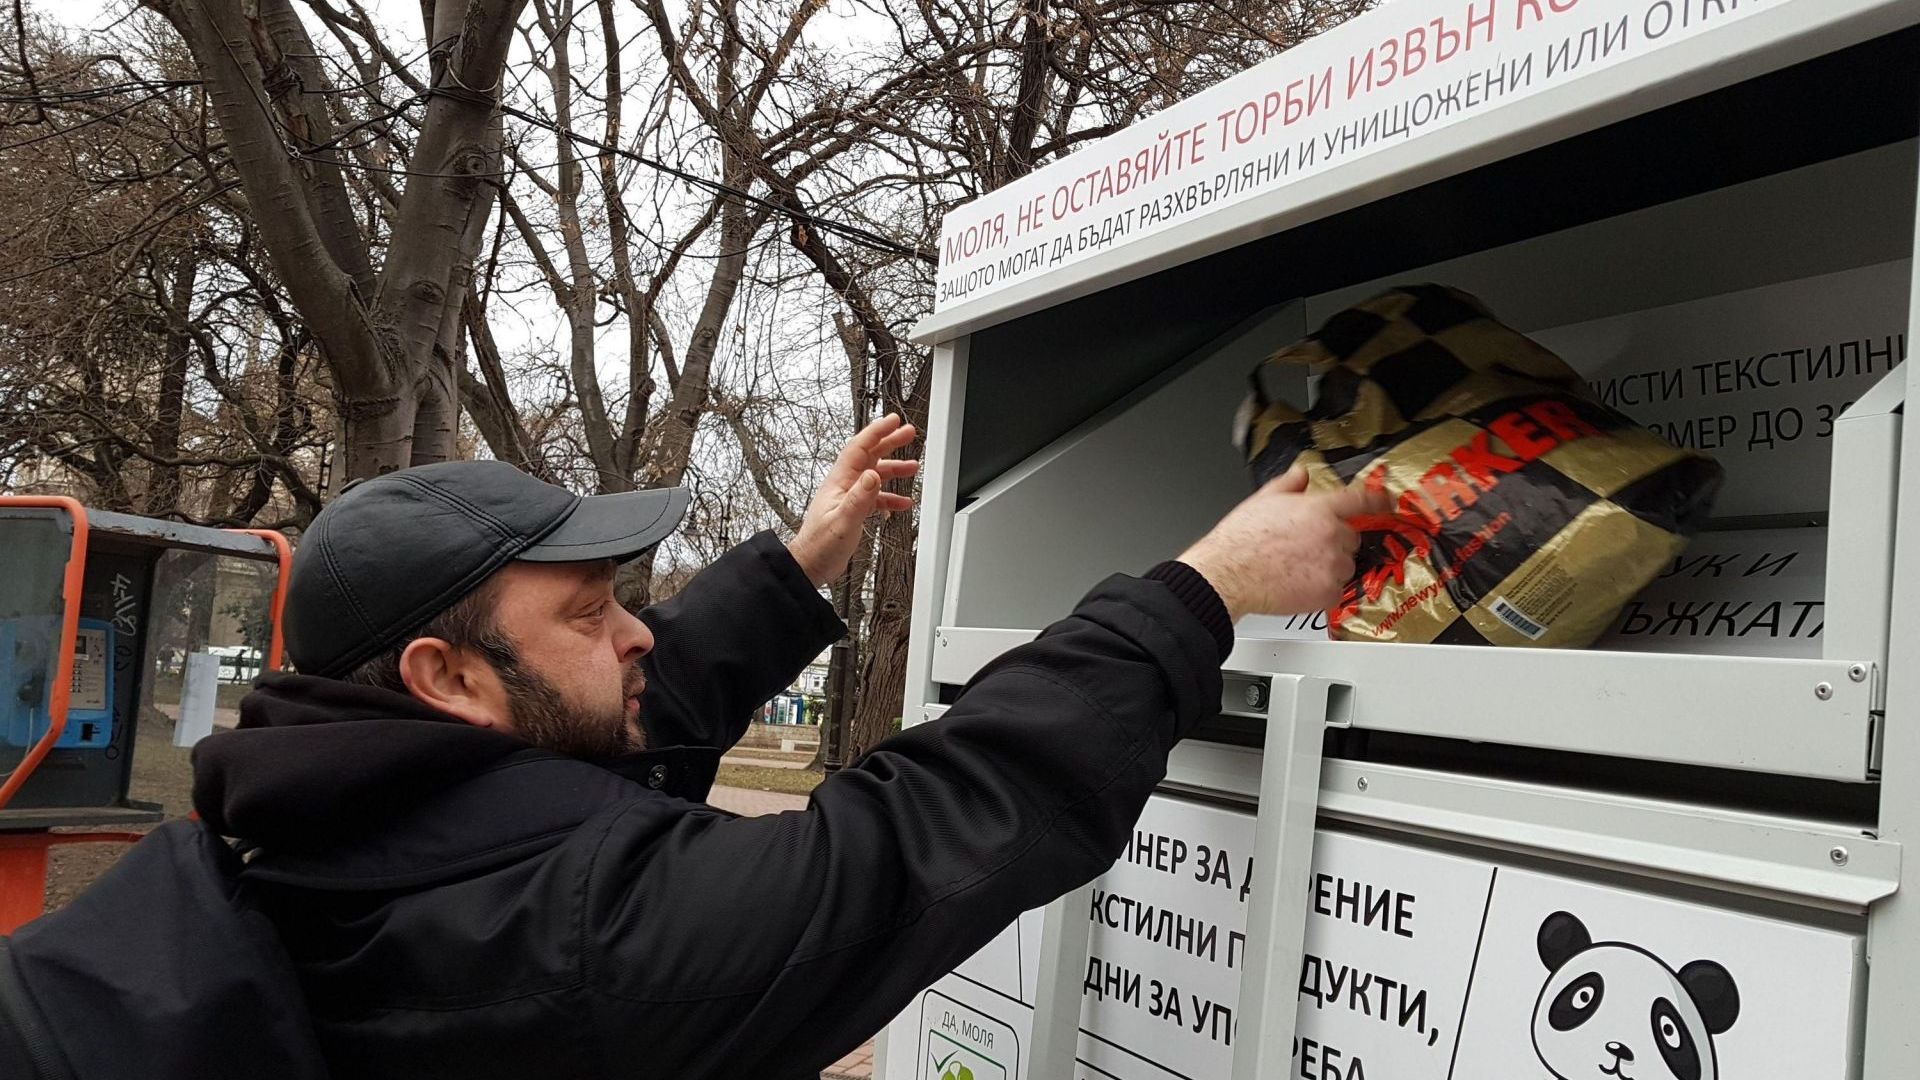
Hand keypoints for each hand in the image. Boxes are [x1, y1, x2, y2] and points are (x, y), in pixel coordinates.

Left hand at [788, 414, 919, 585]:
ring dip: (893, 469)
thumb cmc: (819, 545)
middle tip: (908, 433)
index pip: (859, 448)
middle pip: (869, 456)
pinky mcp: (853, 511)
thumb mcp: (842, 521)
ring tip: (912, 466)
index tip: (892, 421)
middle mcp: (844, 486)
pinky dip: (889, 497)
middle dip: (889, 442)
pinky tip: (901, 503)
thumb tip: (873, 475)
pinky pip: (875, 497)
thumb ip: (859, 498)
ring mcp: (848, 497)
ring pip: (874, 475)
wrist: (810, 564)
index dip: (876, 432)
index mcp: (839, 482)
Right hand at [1177, 467, 1389, 622]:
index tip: (1386, 501)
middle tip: (1305, 548)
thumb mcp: (1264, 499)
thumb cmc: (1241, 540)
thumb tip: (1301, 473)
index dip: (1377, 499)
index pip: (1360, 499)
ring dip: (1329, 567)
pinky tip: (1297, 584)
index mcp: (1319, 509)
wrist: (1229, 574)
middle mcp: (1332, 535)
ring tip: (1297, 568)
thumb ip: (1290, 483)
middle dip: (1334, 541)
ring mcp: (1332, 565)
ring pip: (1344, 565)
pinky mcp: (1327, 593)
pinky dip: (1321, 590)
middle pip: (1350, 537)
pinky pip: (1336, 590)